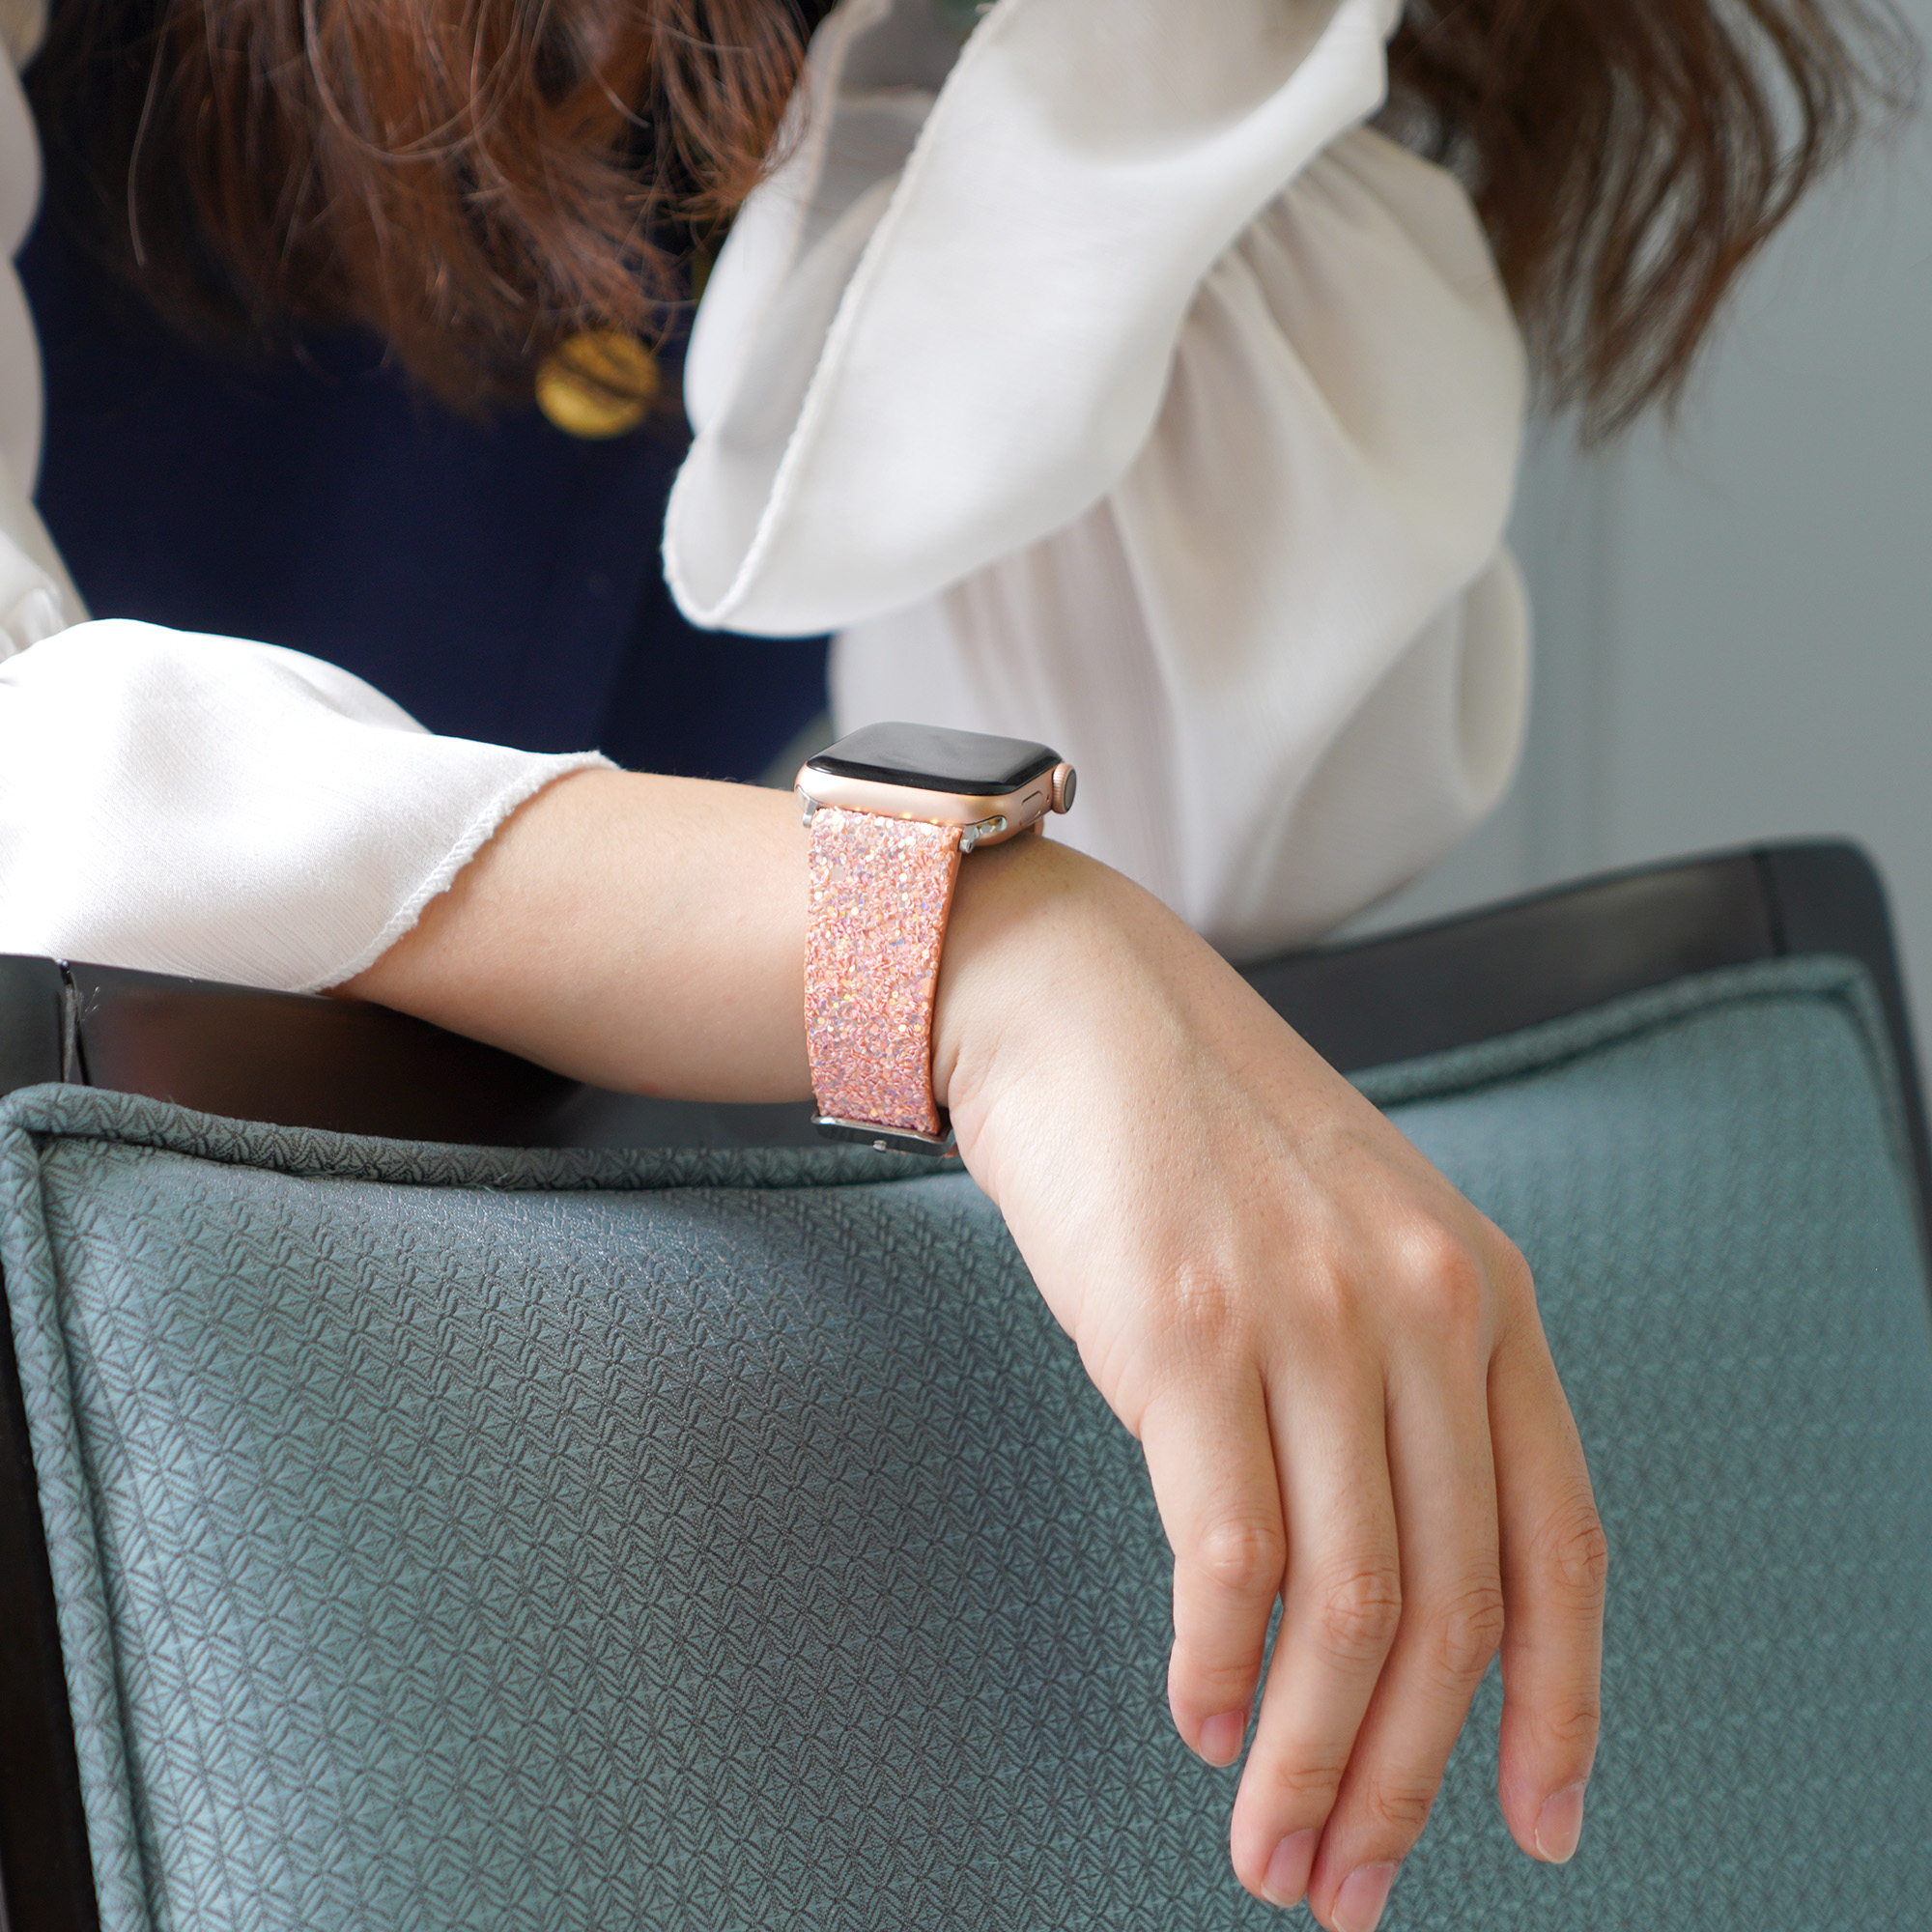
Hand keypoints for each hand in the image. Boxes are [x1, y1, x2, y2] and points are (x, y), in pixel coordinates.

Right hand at [347, 770, 1604, 1927]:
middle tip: (1347, 1888)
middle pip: (1448, 1610)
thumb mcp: (1355, 1239)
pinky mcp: (1184, 1333)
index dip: (1558, 1710)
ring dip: (1315, 1764)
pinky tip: (1199, 1719)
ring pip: (1348, 1611)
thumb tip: (1394, 1602)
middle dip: (1408, 1783)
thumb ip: (1404, 1387)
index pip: (1558, 1547)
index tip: (1535, 1830)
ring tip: (1270, 1849)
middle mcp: (1421, 1311)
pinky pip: (1228, 1555)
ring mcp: (1308, 1318)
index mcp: (1482, 1294)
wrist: (1076, 1005)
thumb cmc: (1205, 1137)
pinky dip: (1219, 1667)